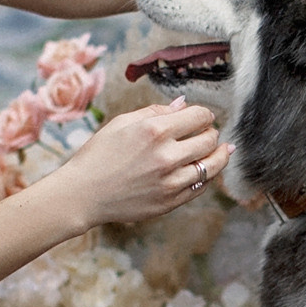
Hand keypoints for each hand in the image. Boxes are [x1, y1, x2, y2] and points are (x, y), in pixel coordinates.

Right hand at [46, 99, 230, 229]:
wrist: (83, 193)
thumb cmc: (98, 155)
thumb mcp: (121, 123)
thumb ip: (156, 111)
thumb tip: (184, 105)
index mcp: (154, 131)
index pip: (200, 117)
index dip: (205, 115)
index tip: (202, 117)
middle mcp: (166, 156)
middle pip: (210, 140)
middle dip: (211, 133)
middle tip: (207, 133)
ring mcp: (170, 182)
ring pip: (212, 166)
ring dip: (219, 155)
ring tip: (221, 150)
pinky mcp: (170, 202)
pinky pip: (201, 186)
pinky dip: (207, 176)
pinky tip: (205, 169)